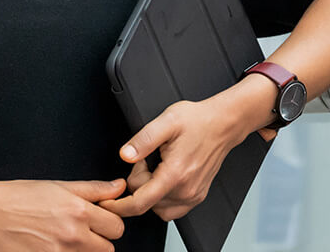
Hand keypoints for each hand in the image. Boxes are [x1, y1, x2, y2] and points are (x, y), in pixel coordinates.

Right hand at [0, 178, 125, 250]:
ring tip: (65, 238)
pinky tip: (53, 246)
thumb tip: (120, 186)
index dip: (109, 222)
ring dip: (84, 251)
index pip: (116, 227)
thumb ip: (94, 189)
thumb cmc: (20, 196)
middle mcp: (73, 237)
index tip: (98, 219)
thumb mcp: (59, 186)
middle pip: (108, 250)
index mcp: (78, 211)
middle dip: (99, 241)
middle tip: (82, 231)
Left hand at [100, 100, 236, 220]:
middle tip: (145, 158)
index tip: (107, 202)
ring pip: (158, 209)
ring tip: (154, 167)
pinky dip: (161, 199)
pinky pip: (172, 210)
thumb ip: (143, 139)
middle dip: (137, 182)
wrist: (222, 124)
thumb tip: (125, 155)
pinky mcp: (198, 196)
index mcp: (175, 174)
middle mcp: (185, 190)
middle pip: (146, 202)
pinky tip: (162, 178)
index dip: (119, 205)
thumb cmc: (197, 120)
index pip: (140, 202)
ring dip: (149, 192)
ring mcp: (193, 195)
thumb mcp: (166, 121)